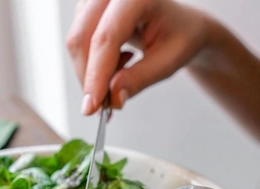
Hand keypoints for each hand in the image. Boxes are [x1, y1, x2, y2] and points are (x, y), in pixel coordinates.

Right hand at [66, 0, 210, 113]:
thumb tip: (113, 98)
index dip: (96, 75)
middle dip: (89, 78)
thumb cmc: (181, 37)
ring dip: (91, 72)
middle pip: (81, 37)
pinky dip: (93, 64)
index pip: (106, 38)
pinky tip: (119, 62)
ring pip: (76, 42)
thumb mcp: (168, 62)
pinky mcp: (88, 8)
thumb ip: (139, 79)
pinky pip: (79, 42)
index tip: (92, 108)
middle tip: (103, 108)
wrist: (183, 25)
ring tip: (123, 75)